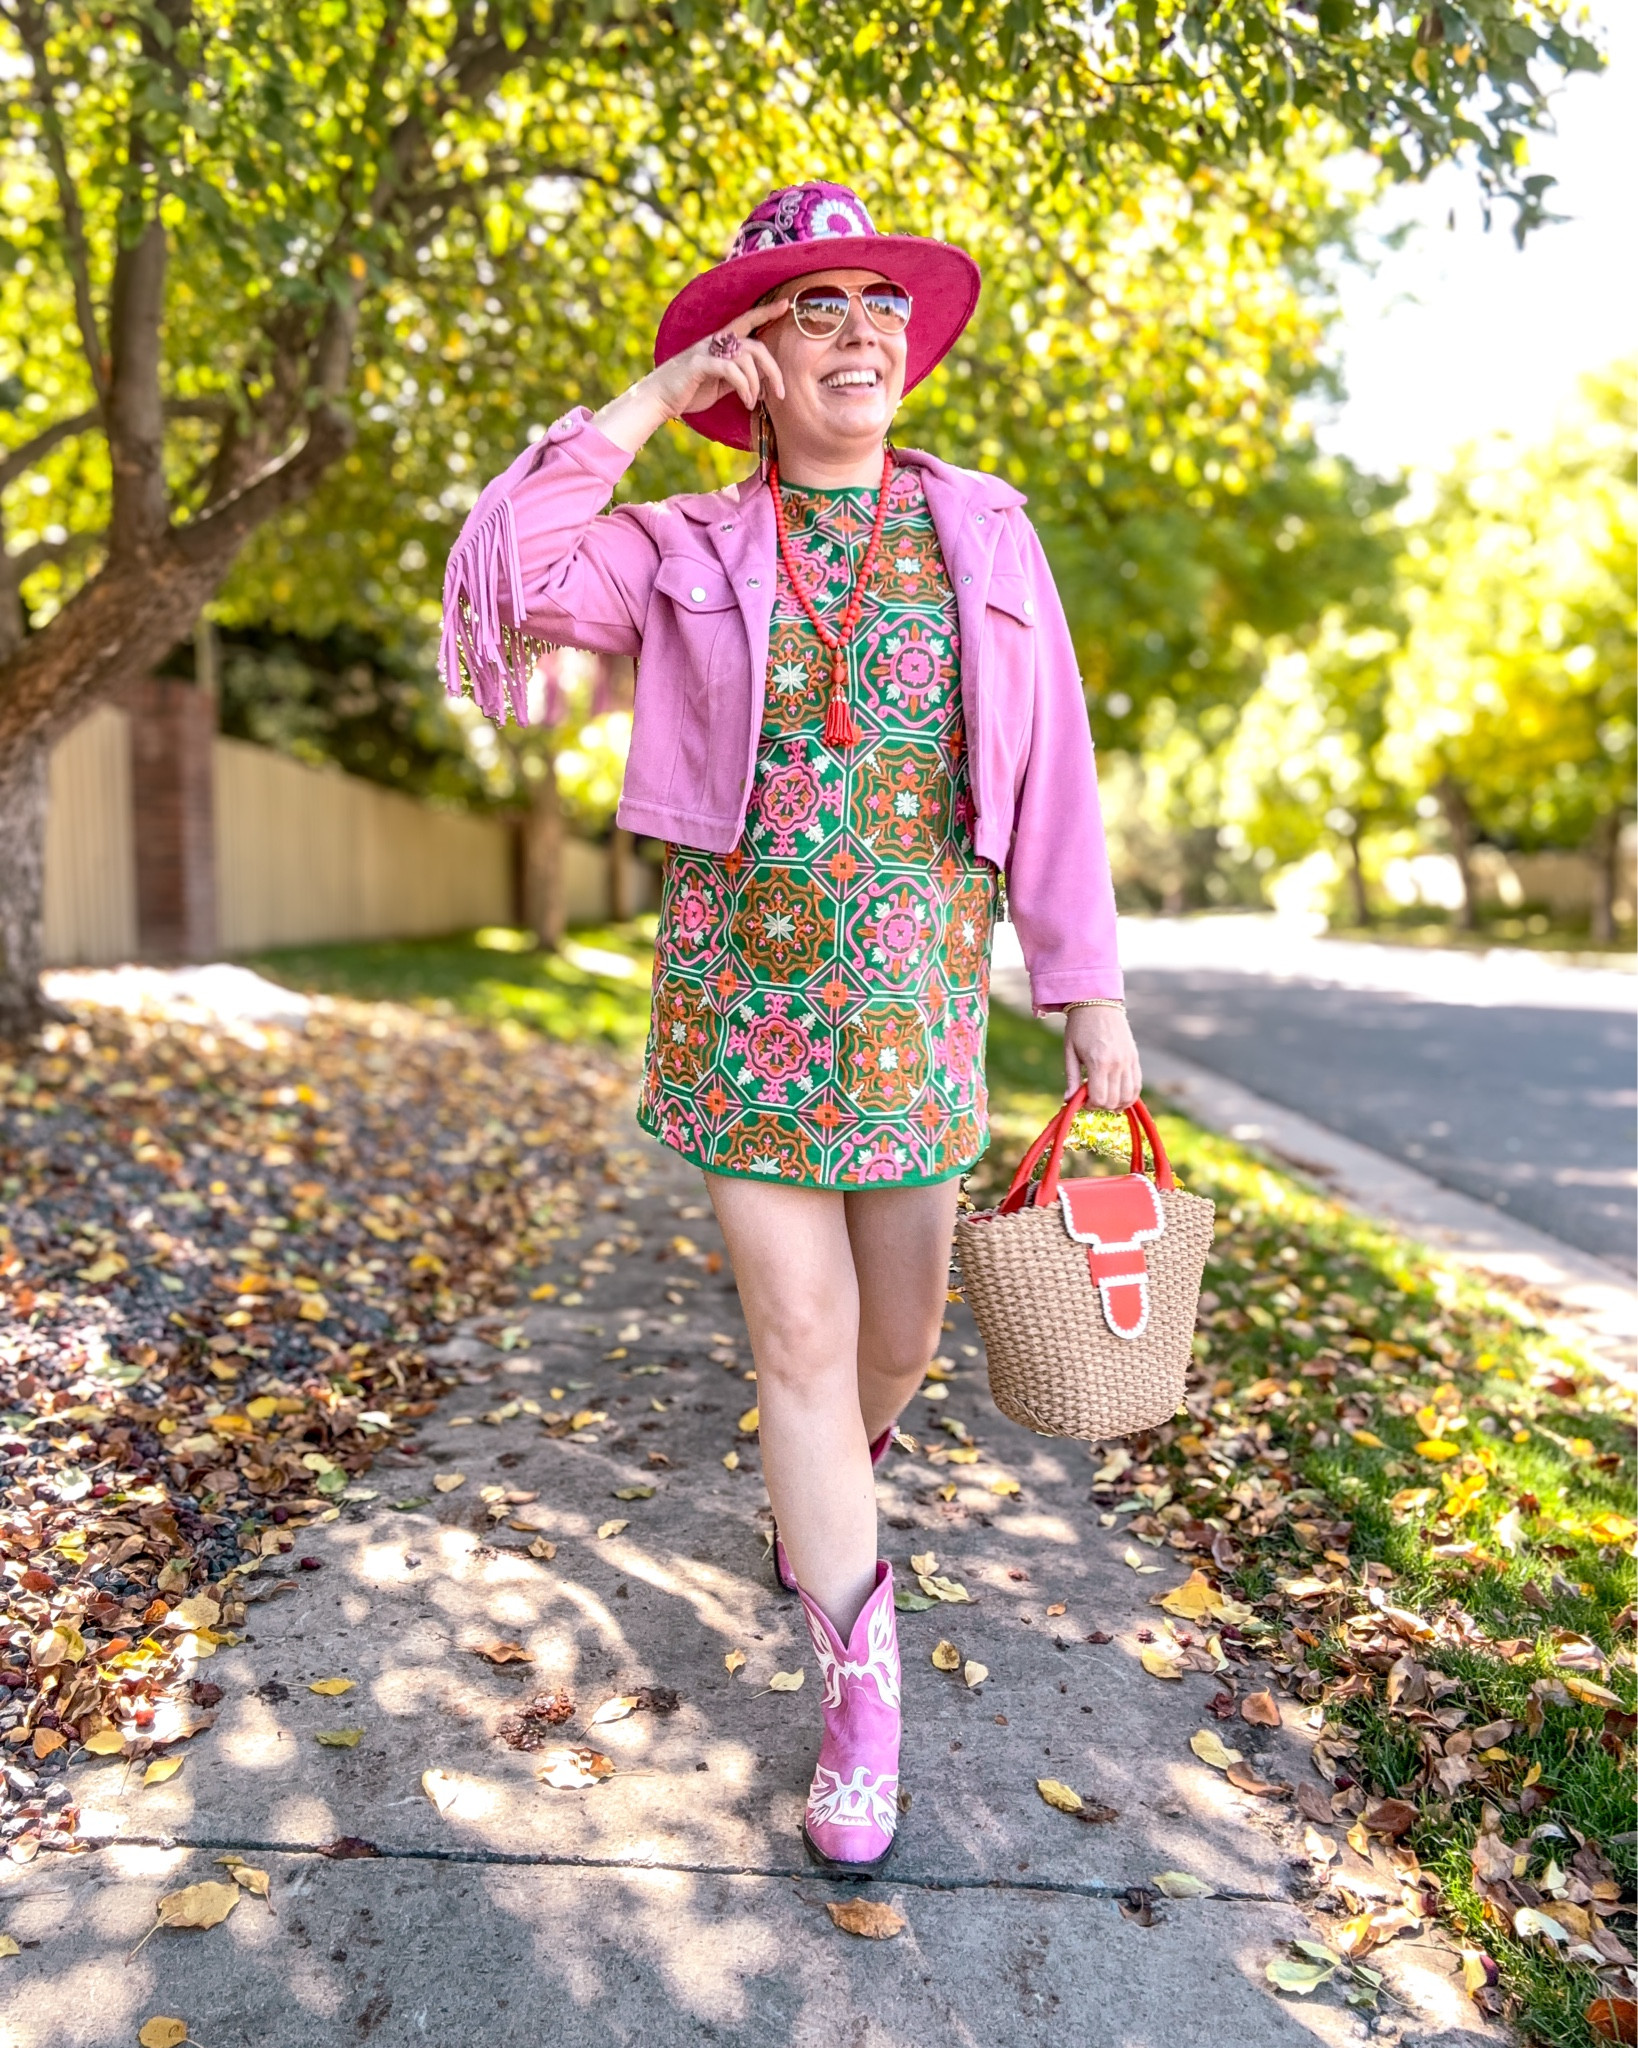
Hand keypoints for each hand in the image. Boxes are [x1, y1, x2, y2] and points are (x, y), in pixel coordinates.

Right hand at [650, 299, 789, 419]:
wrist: (658, 398)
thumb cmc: (689, 391)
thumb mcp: (719, 383)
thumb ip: (737, 376)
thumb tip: (759, 380)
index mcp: (720, 343)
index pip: (747, 322)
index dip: (765, 312)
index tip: (786, 305)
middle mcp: (714, 342)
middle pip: (755, 346)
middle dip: (773, 370)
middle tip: (781, 392)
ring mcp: (706, 351)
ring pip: (746, 358)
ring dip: (755, 384)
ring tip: (753, 403)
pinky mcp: (699, 364)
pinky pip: (731, 370)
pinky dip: (744, 386)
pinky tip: (746, 401)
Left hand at [1063, 1005, 1140, 1109]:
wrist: (1097, 1003)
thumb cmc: (1079, 1027)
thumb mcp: (1070, 1052)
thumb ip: (1071, 1078)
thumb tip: (1068, 1101)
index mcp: (1099, 1062)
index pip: (1100, 1098)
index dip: (1090, 1105)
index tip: (1082, 1100)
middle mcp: (1117, 1063)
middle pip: (1114, 1100)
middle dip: (1101, 1105)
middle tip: (1091, 1099)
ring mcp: (1129, 1061)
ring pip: (1129, 1096)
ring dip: (1117, 1103)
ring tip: (1105, 1098)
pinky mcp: (1135, 1058)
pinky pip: (1137, 1084)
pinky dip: (1129, 1095)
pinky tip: (1118, 1095)